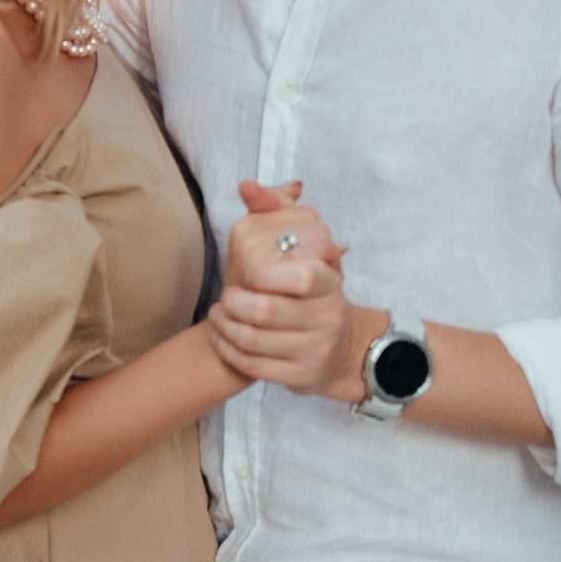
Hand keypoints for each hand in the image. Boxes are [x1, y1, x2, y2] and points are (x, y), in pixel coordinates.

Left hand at [207, 180, 373, 402]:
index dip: (265, 274)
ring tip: (219, 315)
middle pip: (267, 312)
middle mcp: (327, 317)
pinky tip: (222, 337)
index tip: (248, 272)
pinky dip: (228, 350)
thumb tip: (246, 185)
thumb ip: (276, 210)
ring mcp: (314, 349)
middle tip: (225, 297)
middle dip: (235, 303)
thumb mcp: (305, 248)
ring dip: (225, 326)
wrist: (342, 351)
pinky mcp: (300, 376)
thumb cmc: (312, 292)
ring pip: (254, 340)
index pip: (302, 276)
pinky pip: (253, 365)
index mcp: (329, 282)